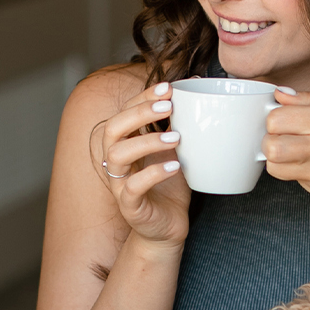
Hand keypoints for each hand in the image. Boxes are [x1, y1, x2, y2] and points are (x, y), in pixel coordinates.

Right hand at [95, 81, 191, 248]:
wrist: (168, 226)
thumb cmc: (170, 186)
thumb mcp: (176, 149)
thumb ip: (179, 121)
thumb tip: (196, 83)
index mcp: (126, 143)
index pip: (124, 112)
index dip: (142, 97)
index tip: (168, 87)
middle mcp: (117, 160)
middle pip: (113, 128)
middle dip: (139, 113)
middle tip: (168, 106)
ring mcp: (120, 184)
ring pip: (118, 155)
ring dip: (146, 141)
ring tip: (175, 137)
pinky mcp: (129, 206)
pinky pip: (133, 187)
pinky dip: (153, 174)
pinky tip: (175, 166)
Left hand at [262, 88, 309, 203]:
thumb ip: (309, 98)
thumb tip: (280, 96)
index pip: (276, 120)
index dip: (275, 118)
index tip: (284, 118)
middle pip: (271, 147)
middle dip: (269, 140)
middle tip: (282, 136)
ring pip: (275, 169)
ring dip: (277, 158)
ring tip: (293, 150)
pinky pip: (294, 181)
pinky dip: (297, 171)